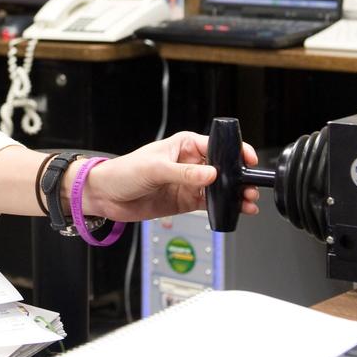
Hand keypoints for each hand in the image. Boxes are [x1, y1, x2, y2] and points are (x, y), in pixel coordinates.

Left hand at [83, 131, 260, 221]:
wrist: (106, 196)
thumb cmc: (124, 171)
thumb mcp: (155, 169)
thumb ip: (185, 174)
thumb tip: (211, 175)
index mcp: (184, 145)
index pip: (216, 145)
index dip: (234, 152)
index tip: (247, 161)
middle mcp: (190, 163)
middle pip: (222, 168)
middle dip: (238, 177)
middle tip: (249, 188)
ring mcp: (188, 183)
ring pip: (219, 188)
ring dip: (234, 195)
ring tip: (247, 202)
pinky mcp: (185, 201)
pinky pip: (209, 204)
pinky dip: (222, 208)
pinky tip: (234, 211)